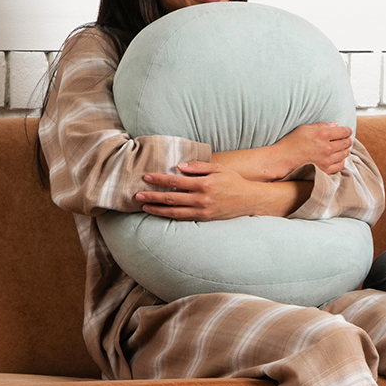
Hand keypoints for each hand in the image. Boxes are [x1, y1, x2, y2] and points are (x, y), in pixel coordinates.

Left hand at [136, 161, 260, 220]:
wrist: (248, 200)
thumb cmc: (233, 181)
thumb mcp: (218, 169)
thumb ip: (199, 166)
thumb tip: (180, 166)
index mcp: (204, 184)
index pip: (176, 181)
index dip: (160, 179)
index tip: (147, 177)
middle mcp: (201, 199)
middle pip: (171, 198)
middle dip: (153, 196)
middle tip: (137, 194)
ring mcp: (202, 211)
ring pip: (174, 211)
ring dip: (157, 209)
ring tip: (144, 206)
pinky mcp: (204, 218)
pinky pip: (183, 218)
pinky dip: (169, 216)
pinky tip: (160, 212)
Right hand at [274, 122, 352, 174]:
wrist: (285, 156)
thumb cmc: (293, 141)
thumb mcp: (306, 128)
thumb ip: (322, 126)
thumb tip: (335, 125)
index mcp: (323, 134)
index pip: (343, 132)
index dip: (348, 130)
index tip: (347, 131)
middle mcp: (327, 147)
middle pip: (346, 143)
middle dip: (348, 140)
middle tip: (347, 140)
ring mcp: (326, 159)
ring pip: (344, 154)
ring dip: (345, 150)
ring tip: (343, 148)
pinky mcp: (324, 168)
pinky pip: (339, 166)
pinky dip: (341, 162)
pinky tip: (338, 158)